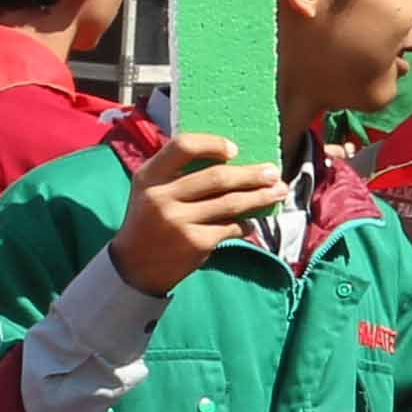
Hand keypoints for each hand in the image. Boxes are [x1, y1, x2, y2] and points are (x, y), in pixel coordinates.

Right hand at [104, 134, 276, 299]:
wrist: (133, 267)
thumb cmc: (150, 220)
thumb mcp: (151, 190)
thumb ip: (178, 172)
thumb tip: (232, 158)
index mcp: (149, 176)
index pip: (183, 146)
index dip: (213, 144)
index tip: (234, 150)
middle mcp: (161, 197)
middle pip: (217, 177)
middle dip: (252, 174)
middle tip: (273, 172)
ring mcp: (179, 221)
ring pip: (231, 203)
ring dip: (260, 197)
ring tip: (278, 192)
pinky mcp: (195, 243)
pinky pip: (231, 228)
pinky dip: (246, 225)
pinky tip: (251, 223)